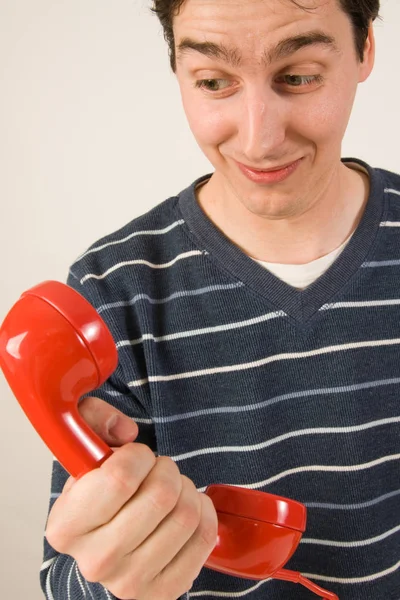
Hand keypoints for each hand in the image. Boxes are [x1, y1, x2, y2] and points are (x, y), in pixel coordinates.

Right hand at [45, 396, 217, 599]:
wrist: (106, 547)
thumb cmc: (100, 497)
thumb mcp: (85, 453)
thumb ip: (93, 420)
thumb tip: (124, 430)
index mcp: (67, 526)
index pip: (120, 477)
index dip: (139, 455)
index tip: (137, 455)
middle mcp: (96, 560)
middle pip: (160, 495)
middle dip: (167, 469)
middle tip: (158, 470)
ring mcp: (131, 581)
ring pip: (186, 514)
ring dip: (186, 489)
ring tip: (172, 489)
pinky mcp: (164, 591)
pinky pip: (204, 537)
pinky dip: (204, 512)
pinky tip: (188, 507)